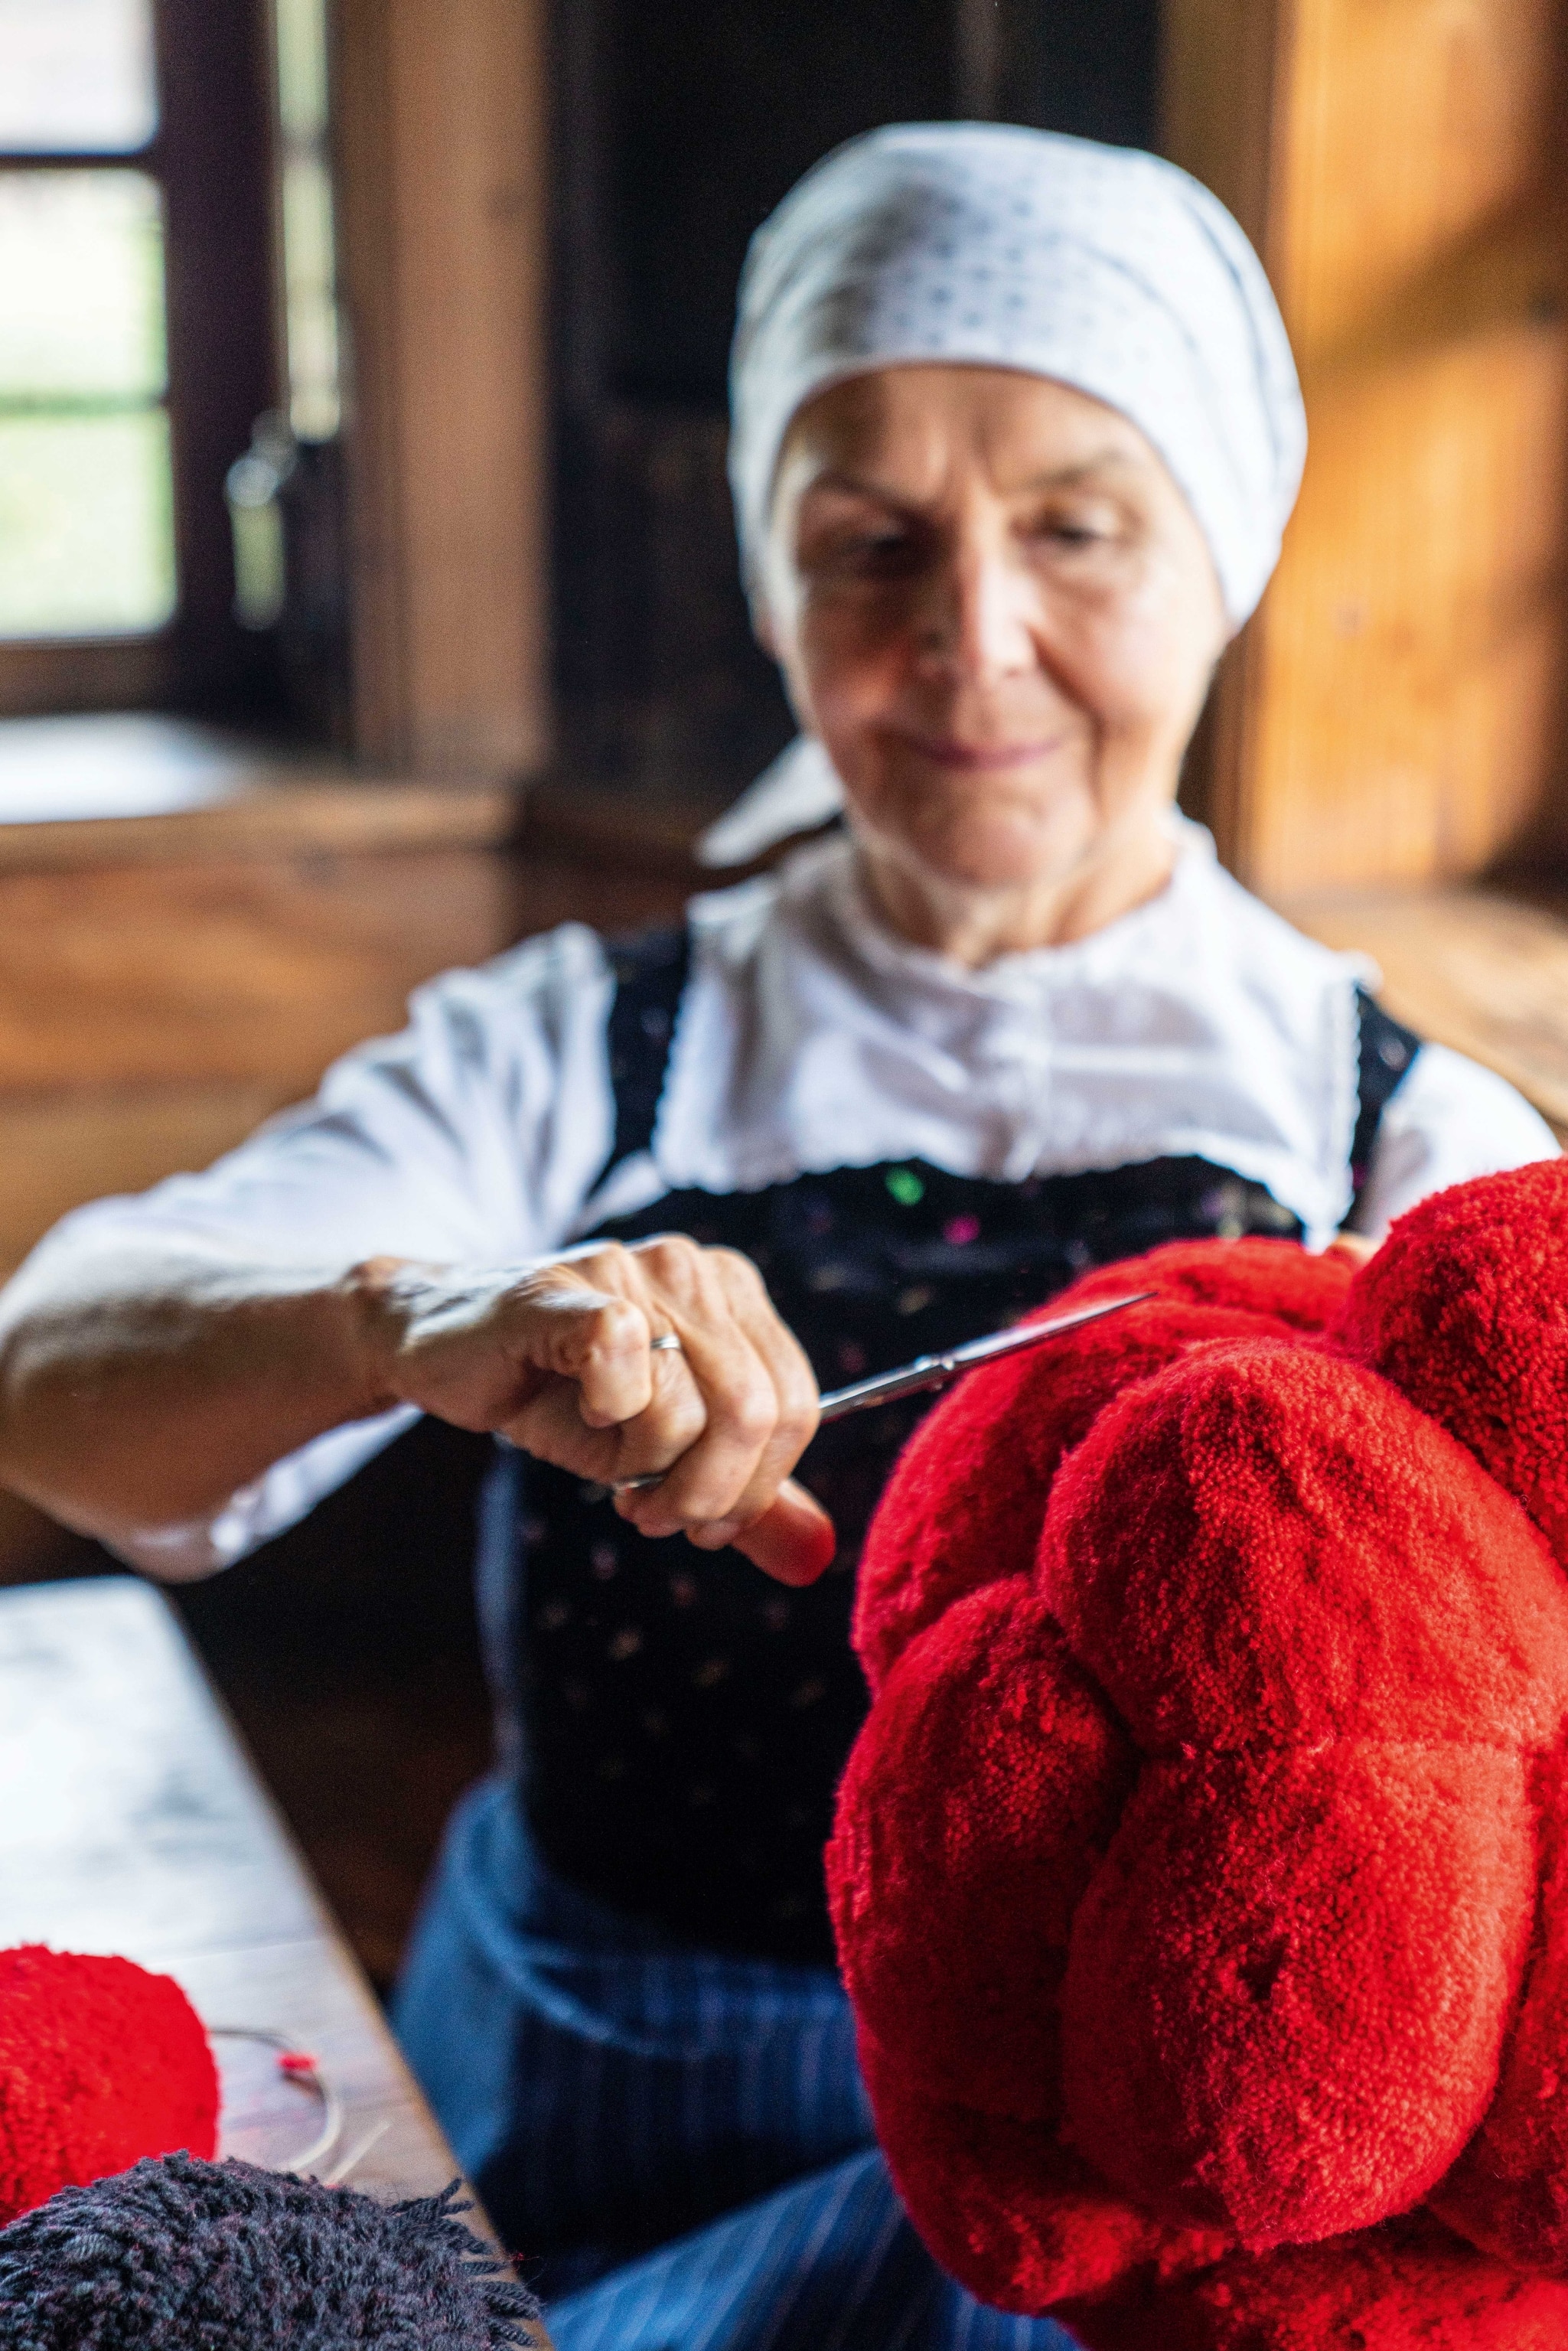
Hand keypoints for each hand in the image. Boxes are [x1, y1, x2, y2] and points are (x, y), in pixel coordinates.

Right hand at [351, 1238, 834, 1584]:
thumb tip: (818, 1557)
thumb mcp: (666, 1455)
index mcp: (736, 1296)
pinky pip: (625, 1361)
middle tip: (653, 1514)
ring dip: (649, 1471)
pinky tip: (581, 1408)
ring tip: (613, 1475)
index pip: (797, 1403)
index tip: (704, 1523)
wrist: (440, 1348)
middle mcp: (697, 1269)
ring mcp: (634, 1268)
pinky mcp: (570, 1285)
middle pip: (757, 1411)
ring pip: (693, 1406)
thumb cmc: (557, 1394)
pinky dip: (607, 1415)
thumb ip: (744, 1500)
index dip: (759, 1486)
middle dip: (710, 1494)